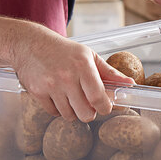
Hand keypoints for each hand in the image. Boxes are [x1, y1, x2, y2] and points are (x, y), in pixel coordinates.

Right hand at [11, 24, 133, 121]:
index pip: (99, 98)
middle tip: (88, 103)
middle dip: (90, 113)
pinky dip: (58, 109)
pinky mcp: (37, 92)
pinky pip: (54, 113)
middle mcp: (67, 77)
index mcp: (83, 66)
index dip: (105, 108)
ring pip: (69, 115)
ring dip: (73, 110)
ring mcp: (51, 86)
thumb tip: (130, 84)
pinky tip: (58, 95)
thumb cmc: (64, 51)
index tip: (106, 107)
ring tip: (71, 96)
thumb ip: (110, 73)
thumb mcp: (89, 56)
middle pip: (85, 114)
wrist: (30, 44)